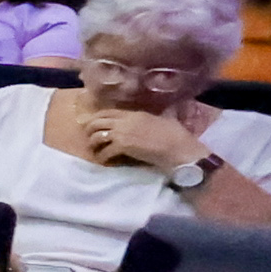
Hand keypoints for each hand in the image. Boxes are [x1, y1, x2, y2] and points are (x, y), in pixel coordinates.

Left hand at [79, 104, 207, 172]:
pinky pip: (105, 151)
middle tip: (89, 137)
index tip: (91, 122)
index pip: (108, 111)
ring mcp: (123, 133)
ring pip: (97, 135)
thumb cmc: (178, 136)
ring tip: (95, 150)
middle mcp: (126, 121)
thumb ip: (158, 116)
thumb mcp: (166, 119)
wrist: (181, 149)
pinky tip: (104, 160)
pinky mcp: (124, 147)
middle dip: (89, 129)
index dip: (96, 117)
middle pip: (97, 121)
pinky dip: (102, 157)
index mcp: (136, 114)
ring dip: (93, 143)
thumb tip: (165, 112)